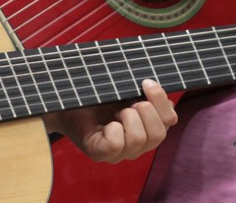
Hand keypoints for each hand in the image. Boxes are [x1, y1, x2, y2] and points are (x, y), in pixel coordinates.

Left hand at [43, 79, 177, 162]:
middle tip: (128, 101)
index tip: (145, 82)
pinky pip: (116, 146)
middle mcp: (137, 145)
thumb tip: (165, 98)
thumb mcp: (124, 89)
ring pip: (139, 140)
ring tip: (115, 112)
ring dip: (128, 118)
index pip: (170, 120)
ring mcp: (119, 153)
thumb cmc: (97, 94)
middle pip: (159, 135)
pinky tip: (105, 125)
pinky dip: (113, 130)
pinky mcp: (99, 154)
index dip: (161, 100)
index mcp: (147, 127)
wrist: (66, 97)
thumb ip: (145, 92)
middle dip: (146, 111)